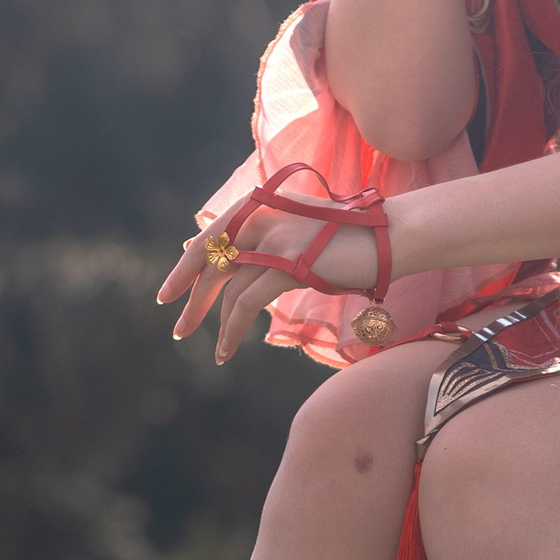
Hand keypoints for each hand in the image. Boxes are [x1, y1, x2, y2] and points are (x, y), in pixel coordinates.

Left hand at [159, 199, 382, 362]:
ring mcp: (273, 239)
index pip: (209, 239)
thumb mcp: (299, 233)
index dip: (184, 268)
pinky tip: (226, 349)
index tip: (169, 293)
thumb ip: (264, 240)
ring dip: (213, 323)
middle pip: (210, 263)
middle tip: (179, 328)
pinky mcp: (287, 264)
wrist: (390, 235)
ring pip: (225, 287)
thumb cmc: (350, 238)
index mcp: (259, 206)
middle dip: (190, 299)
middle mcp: (260, 217)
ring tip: (215, 353)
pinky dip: (231, 330)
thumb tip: (226, 261)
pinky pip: (246, 303)